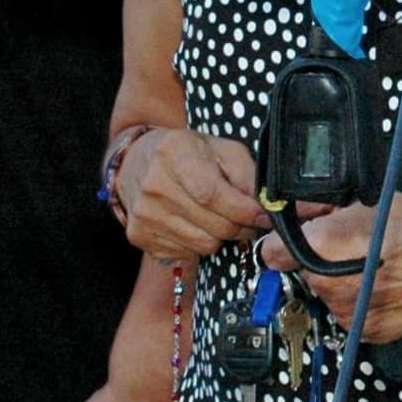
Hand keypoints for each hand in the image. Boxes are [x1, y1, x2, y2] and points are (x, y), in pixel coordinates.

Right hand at [119, 126, 267, 259]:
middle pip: (213, 225)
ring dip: (222, 237)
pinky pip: (187, 254)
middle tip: (250, 220)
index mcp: (173, 153)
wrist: (138, 163)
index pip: (212, 194)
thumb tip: (261, 206)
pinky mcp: (140, 236)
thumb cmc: (188, 153)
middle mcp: (153, 185)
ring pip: (204, 245)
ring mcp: (143, 214)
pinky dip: (199, 243)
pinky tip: (196, 224)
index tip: (262, 216)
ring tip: (222, 219)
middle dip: (241, 227)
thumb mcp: (220, 148)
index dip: (243, 210)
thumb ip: (245, 172)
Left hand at [260, 195, 401, 342]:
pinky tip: (380, 286)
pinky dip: (358, 302)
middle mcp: (327, 285)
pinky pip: (347, 314)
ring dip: (339, 282)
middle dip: (318, 260)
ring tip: (371, 267)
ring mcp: (344, 313)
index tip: (290, 242)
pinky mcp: (362, 331)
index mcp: (321, 247)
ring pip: (326, 294)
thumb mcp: (363, 202)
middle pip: (303, 272)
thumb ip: (324, 213)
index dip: (281, 243)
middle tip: (350, 248)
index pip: (271, 252)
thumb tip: (303, 217)